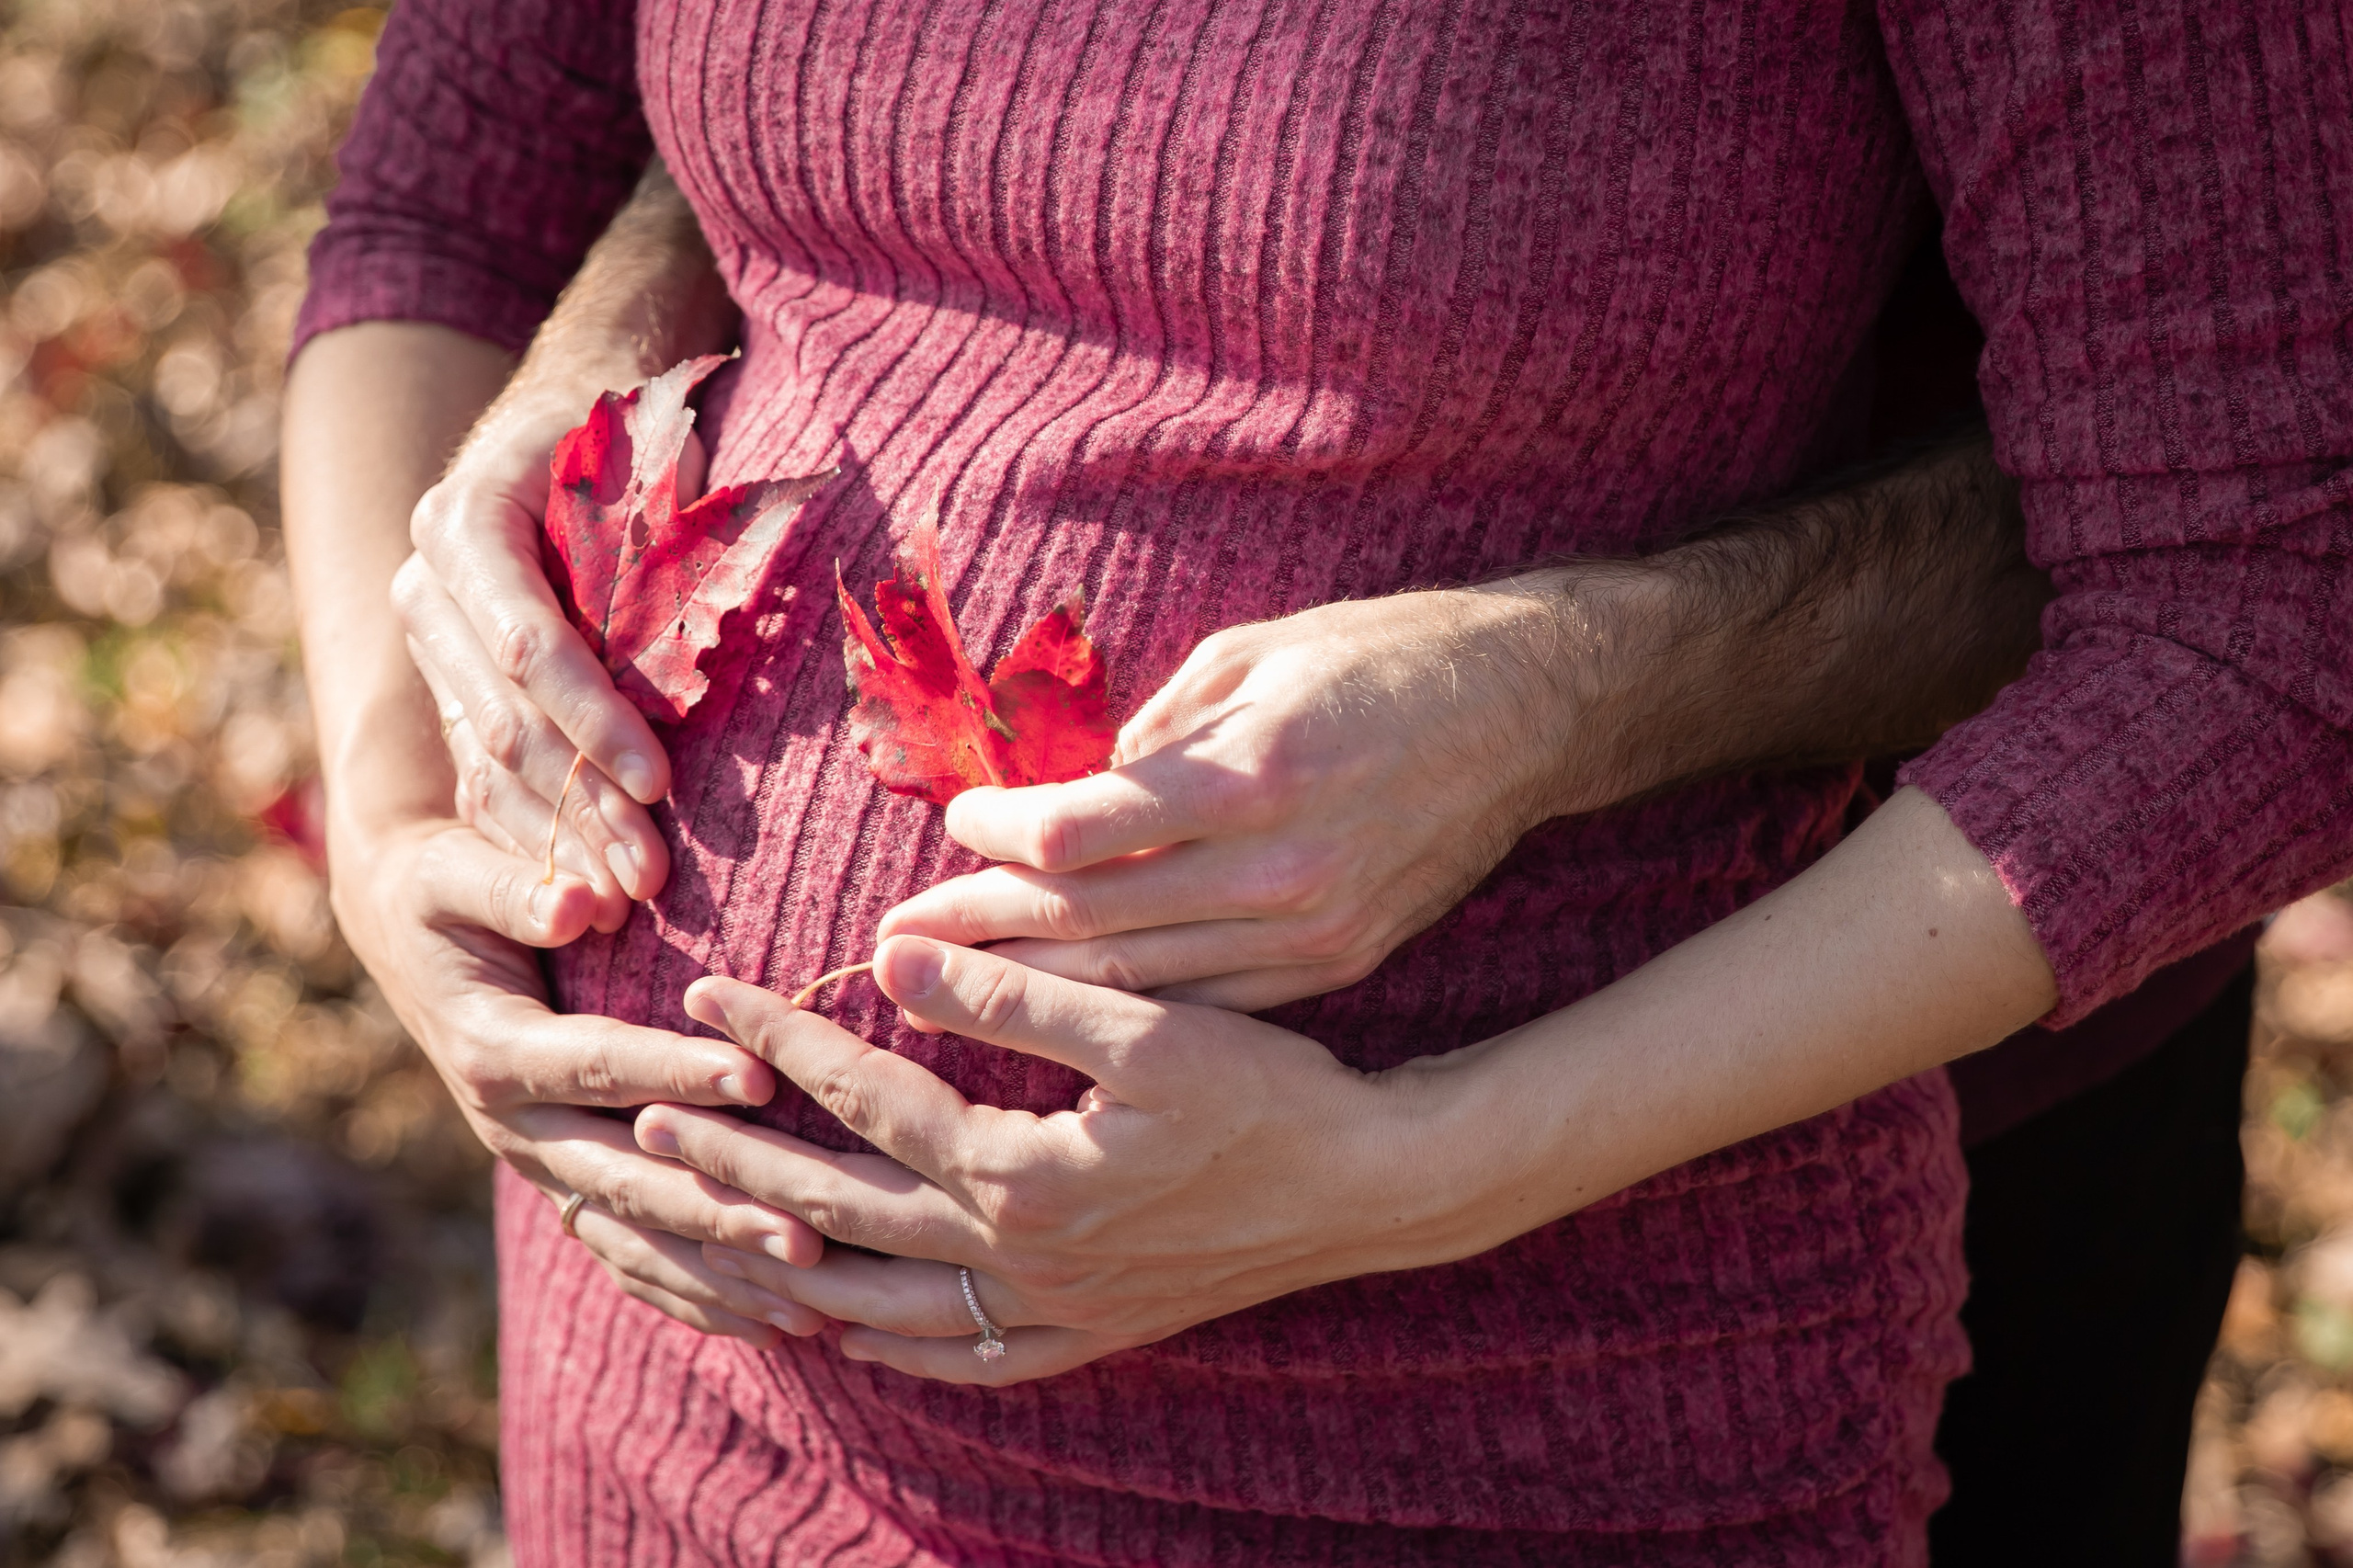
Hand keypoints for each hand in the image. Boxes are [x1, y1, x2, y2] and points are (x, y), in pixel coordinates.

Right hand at [329, 812, 830, 1344]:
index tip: (760, 1074)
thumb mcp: (454, 876)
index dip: (677, 1073)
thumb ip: (514, 891)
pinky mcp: (564, 1185)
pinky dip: (696, 1294)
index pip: (600, 1066)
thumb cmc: (441, 891)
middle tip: (809, 1230)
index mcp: (494, 1052)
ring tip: (811, 1300)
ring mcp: (541, 1167)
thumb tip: (576, 902)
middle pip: (627, 1179)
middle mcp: (514, 1128)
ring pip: (636, 1236)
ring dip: (721, 1272)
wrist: (401, 933)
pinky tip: (771, 1322)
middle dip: (719, 1209)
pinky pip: (630, 1257)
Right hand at [391, 417, 706, 922]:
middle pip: (504, 718)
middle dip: (582, 801)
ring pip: (486, 762)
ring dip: (560, 838)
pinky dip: (535, 835)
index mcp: (465, 521)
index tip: (661, 781)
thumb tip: (701, 631)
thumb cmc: (634, 445)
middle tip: (651, 873)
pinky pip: (481, 777)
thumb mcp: (650, 473)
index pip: (529, 644)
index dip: (595, 720)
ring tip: (626, 899)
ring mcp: (430, 643)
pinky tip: (583, 892)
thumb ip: (658, 547)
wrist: (564, 424)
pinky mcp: (448, 690)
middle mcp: (427, 587)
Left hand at [635, 934, 1493, 1385]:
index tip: (708, 990)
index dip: (780, 1043)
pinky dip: (883, 1348)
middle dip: (733, 1164)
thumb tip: (891, 957)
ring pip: (875, 1309)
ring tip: (702, 1228)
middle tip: (647, 1116)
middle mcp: (1020, 1261)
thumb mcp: (1149, 1025)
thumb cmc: (1271, 1092)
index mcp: (1026, 1175)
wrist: (1372, 1189)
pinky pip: (956, 1362)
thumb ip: (1015, 993)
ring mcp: (1051, 1311)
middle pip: (838, 1219)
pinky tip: (845, 1331)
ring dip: (778, 1266)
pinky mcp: (1086, 1333)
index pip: (866, 1104)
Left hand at [879, 585, 1607, 1010]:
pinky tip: (1061, 1008)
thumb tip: (1064, 797)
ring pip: (1142, 979)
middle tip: (887, 943)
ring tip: (946, 984)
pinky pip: (1207, 1002)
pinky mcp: (1338, 963)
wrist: (1527, 713)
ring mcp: (1315, 930)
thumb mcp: (1251, 654)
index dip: (998, 831)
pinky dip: (1125, 1007)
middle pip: (1092, 918)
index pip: (1079, 828)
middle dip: (980, 929)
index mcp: (1252, 772)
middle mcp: (1281, 867)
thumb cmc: (1381, 658)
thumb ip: (1151, 736)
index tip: (954, 822)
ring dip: (1033, 984)